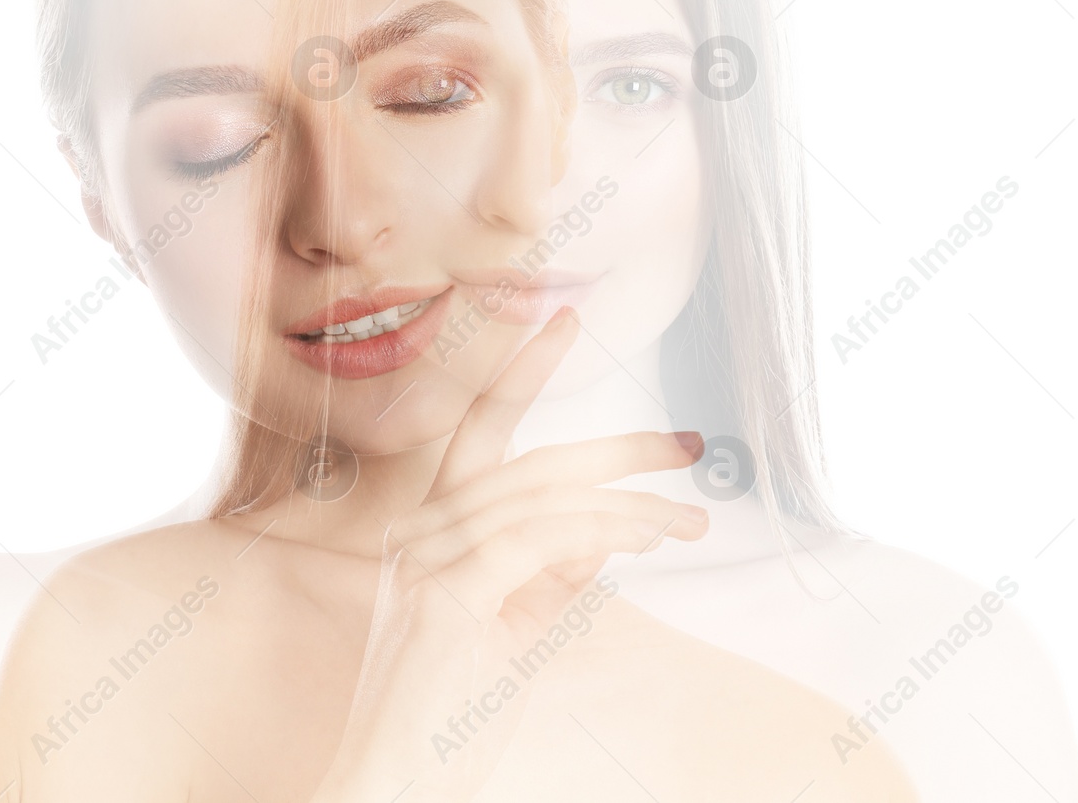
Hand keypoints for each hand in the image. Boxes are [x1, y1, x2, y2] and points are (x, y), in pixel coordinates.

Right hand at [310, 308, 706, 802]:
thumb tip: (599, 537)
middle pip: (524, 457)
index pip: (479, 433)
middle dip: (615, 447)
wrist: (392, 788)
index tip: (564, 320)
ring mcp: (425, 564)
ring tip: (684, 519)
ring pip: (541, 497)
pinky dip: (599, 530)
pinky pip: (538, 539)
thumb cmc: (447, 724)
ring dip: (627, 504)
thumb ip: (548, 578)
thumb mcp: (513, 636)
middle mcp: (417, 536)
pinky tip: (641, 535)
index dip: (520, 371)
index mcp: (428, 534)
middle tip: (685, 445)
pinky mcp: (446, 597)